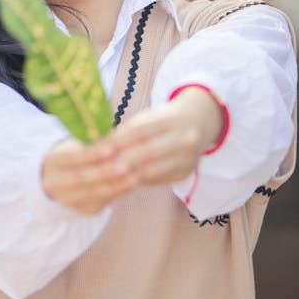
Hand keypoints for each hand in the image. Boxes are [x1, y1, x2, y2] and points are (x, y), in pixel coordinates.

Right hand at [42, 137, 137, 214]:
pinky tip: (133, 182)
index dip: (91, 154)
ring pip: (94, 192)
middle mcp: (56, 182)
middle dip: (105, 172)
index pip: (72, 158)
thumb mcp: (77, 144)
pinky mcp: (85, 208)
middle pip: (82, 178)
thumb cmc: (76, 152)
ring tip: (134, 177)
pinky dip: (119, 191)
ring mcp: (70, 198)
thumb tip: (118, 133)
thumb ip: (93, 141)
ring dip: (116, 185)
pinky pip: (103, 200)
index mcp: (53, 161)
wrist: (61, 178)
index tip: (111, 147)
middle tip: (125, 165)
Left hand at [107, 87, 224, 185]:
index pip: (141, 131)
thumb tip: (100, 147)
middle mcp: (185, 139)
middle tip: (100, 168)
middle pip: (148, 153)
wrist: (199, 122)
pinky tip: (125, 181)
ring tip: (109, 177)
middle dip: (121, 161)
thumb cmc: (164, 118)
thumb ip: (129, 130)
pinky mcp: (186, 173)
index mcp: (173, 119)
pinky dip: (140, 181)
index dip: (118, 142)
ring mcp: (189, 158)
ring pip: (153, 171)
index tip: (99, 149)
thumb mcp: (150, 116)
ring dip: (128, 175)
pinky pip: (159, 180)